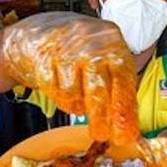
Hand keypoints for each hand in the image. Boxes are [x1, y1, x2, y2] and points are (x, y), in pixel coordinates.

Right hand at [1, 12, 138, 144]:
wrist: (39, 30)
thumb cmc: (79, 49)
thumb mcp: (104, 58)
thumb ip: (117, 84)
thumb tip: (127, 124)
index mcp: (113, 42)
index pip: (124, 80)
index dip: (125, 111)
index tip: (125, 135)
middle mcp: (91, 43)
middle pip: (99, 90)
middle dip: (101, 118)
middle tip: (101, 134)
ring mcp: (66, 49)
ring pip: (74, 94)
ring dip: (77, 106)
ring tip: (78, 101)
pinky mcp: (43, 57)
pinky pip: (54, 91)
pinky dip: (60, 99)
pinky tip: (63, 91)